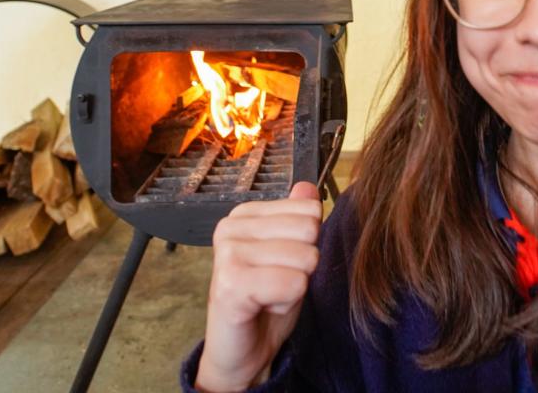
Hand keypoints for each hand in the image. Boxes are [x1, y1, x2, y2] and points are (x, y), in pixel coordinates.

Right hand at [195, 181, 321, 391]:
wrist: (241, 351)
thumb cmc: (266, 300)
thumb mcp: (290, 253)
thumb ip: (297, 218)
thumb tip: (308, 187)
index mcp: (244, 214)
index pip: (309, 209)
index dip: (306, 243)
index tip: (280, 263)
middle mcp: (230, 227)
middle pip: (309, 230)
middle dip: (303, 265)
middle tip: (275, 282)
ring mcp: (227, 254)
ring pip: (305, 257)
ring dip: (295, 285)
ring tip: (268, 295)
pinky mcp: (231, 285)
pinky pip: (293, 284)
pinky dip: (287, 302)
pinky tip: (264, 306)